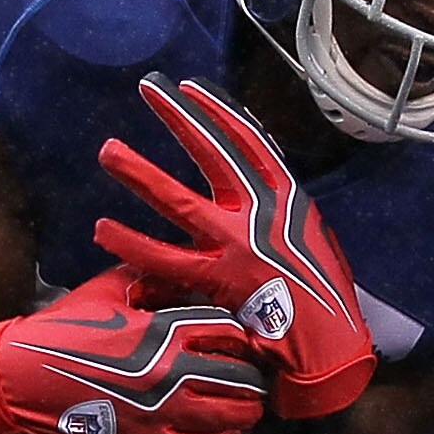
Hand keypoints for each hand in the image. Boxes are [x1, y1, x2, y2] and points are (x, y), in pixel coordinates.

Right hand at [0, 265, 267, 433]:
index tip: (239, 341)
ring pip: (233, 417)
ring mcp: (163, 414)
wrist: (22, 378)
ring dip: (244, 410)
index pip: (230, 333)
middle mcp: (171, 373)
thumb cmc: (64, 328)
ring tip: (244, 405)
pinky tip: (221, 432)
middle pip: (242, 378)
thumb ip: (153, 278)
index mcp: (164, 331)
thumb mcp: (108, 290)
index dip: (242, 337)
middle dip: (252, 376)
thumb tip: (186, 271)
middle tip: (251, 376)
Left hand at [90, 74, 377, 419]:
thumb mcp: (308, 235)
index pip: (248, 139)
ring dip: (142, 173)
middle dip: (178, 119)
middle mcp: (262, 214)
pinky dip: (133, 243)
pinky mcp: (216, 282)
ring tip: (108, 149)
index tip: (187, 87)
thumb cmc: (321, 292)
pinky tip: (102, 228)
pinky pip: (165, 258)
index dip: (216, 109)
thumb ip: (275, 208)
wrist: (331, 347)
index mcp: (288, 198)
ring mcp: (236, 247)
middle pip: (212, 154)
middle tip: (147, 89)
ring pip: (179, 202)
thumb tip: (245, 182)